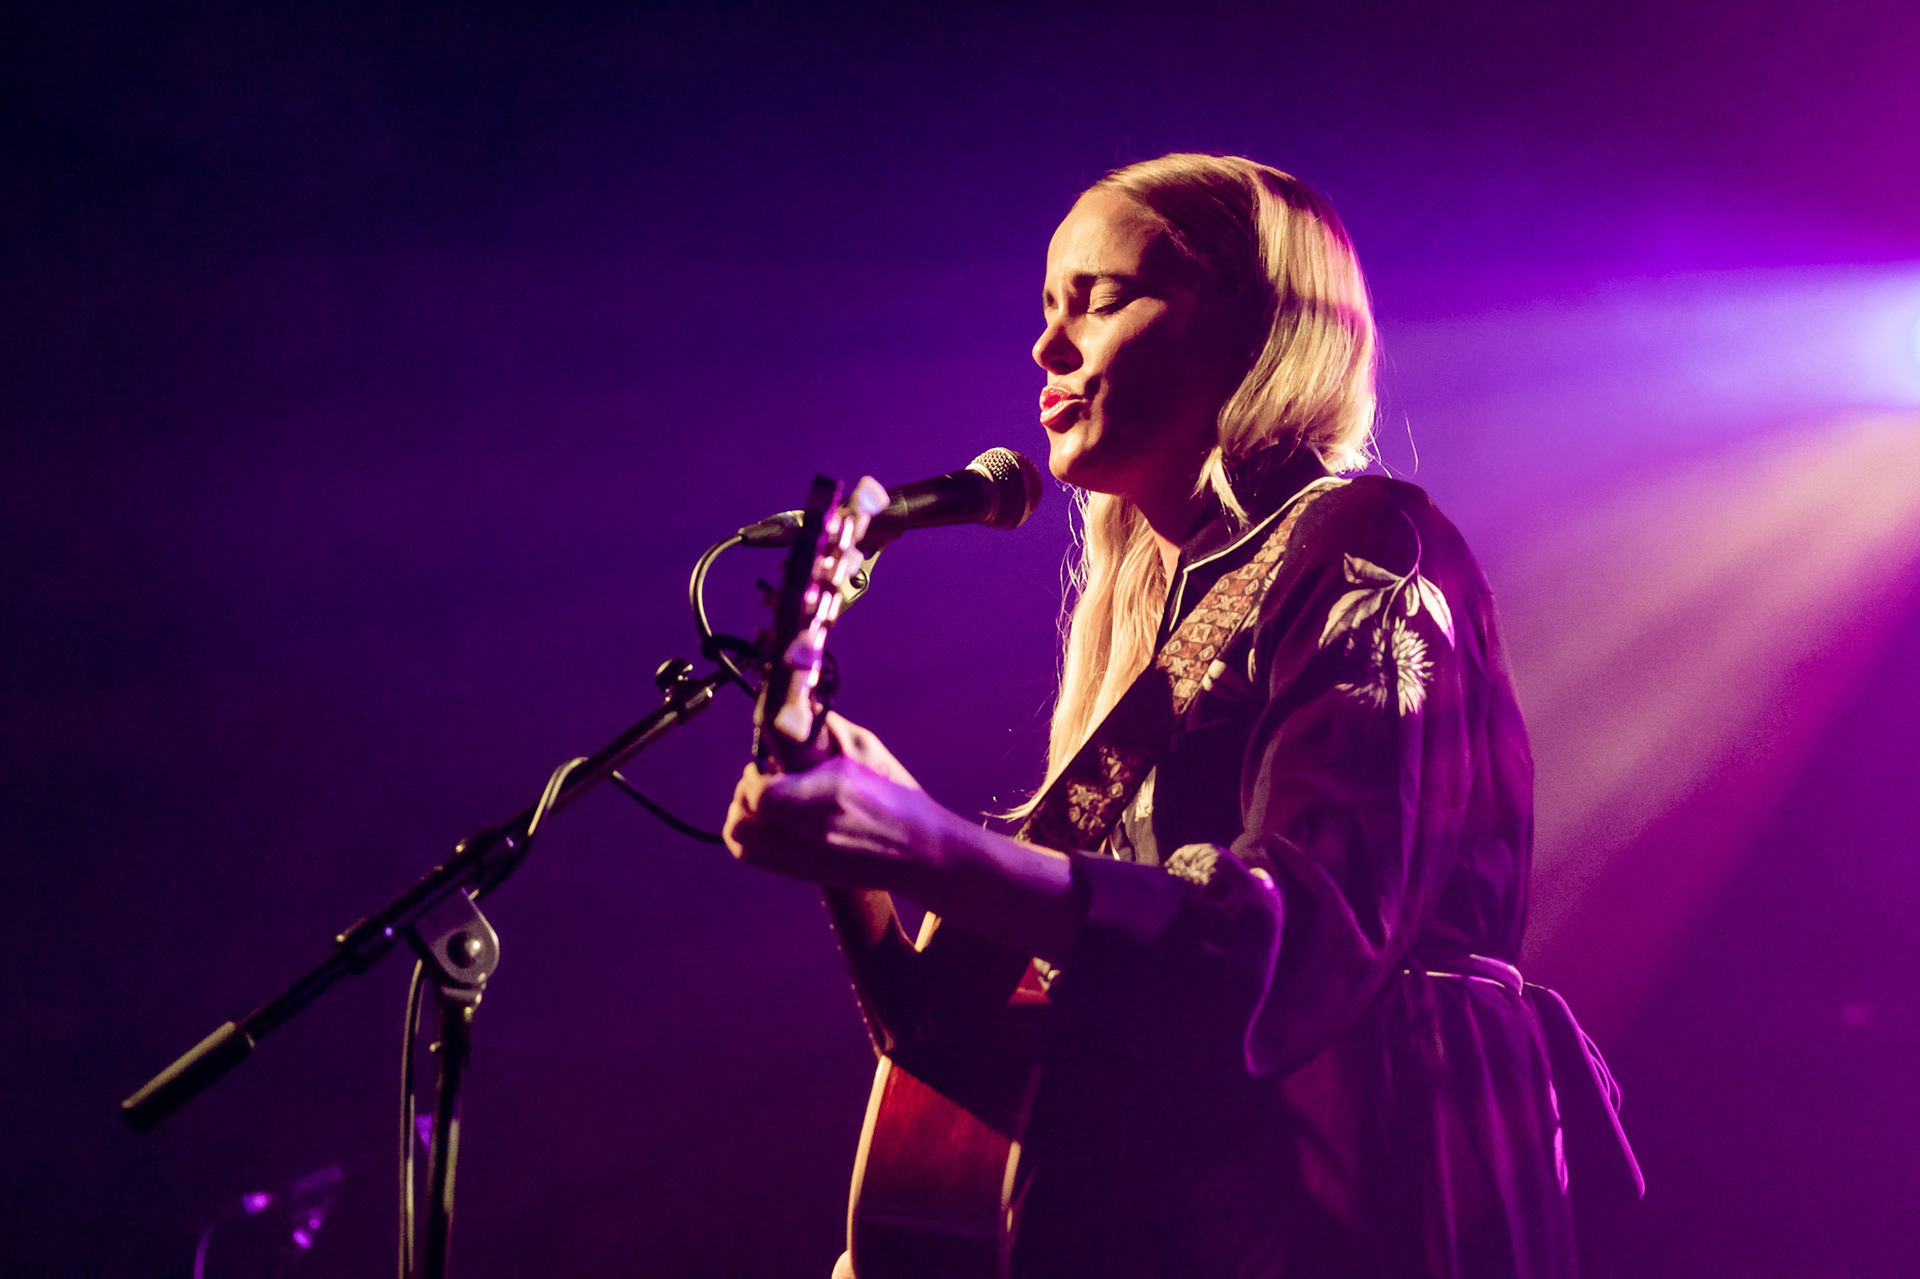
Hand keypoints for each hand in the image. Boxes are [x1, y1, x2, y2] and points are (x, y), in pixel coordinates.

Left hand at [724, 718, 946, 891]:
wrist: (921, 850)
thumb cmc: (896, 795)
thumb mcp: (866, 749)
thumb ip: (826, 727)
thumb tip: (797, 706)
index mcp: (829, 796)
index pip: (762, 793)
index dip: (754, 776)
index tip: (768, 763)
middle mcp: (812, 832)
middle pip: (741, 820)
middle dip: (744, 793)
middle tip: (764, 778)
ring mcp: (805, 858)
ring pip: (740, 840)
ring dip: (742, 814)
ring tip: (764, 800)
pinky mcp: (803, 872)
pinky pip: (752, 856)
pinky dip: (748, 835)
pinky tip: (770, 820)